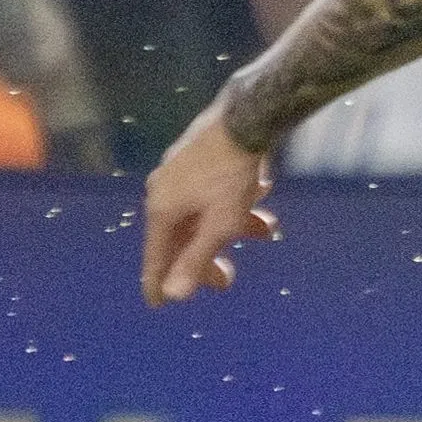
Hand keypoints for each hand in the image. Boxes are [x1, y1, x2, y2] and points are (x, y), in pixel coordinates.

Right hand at [141, 108, 277, 303]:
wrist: (244, 118)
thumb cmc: (231, 176)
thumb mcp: (219, 224)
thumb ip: (197, 259)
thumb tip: (173, 295)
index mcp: (161, 210)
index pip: (156, 256)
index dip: (159, 281)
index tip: (157, 304)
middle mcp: (162, 192)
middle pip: (182, 237)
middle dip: (207, 257)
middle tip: (228, 278)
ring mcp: (177, 173)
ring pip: (202, 214)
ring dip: (233, 227)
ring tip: (265, 231)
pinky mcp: (196, 159)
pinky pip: (210, 194)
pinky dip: (233, 204)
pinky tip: (259, 197)